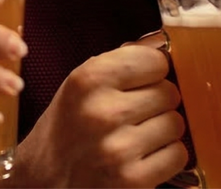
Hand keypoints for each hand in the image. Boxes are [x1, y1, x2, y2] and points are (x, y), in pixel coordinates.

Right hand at [11, 45, 186, 187]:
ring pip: (176, 123)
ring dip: (163, 129)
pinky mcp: (132, 181)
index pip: (154, 61)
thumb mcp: (81, 83)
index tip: (144, 78)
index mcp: (89, 80)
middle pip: (168, 92)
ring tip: (139, 133)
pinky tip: (144, 154)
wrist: (43, 180)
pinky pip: (177, 155)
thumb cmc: (67, 127)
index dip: (153, 69)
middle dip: (158, 100)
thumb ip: (120, 61)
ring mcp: (118, 149)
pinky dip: (167, 155)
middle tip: (138, 111)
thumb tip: (161, 44)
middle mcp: (103, 112)